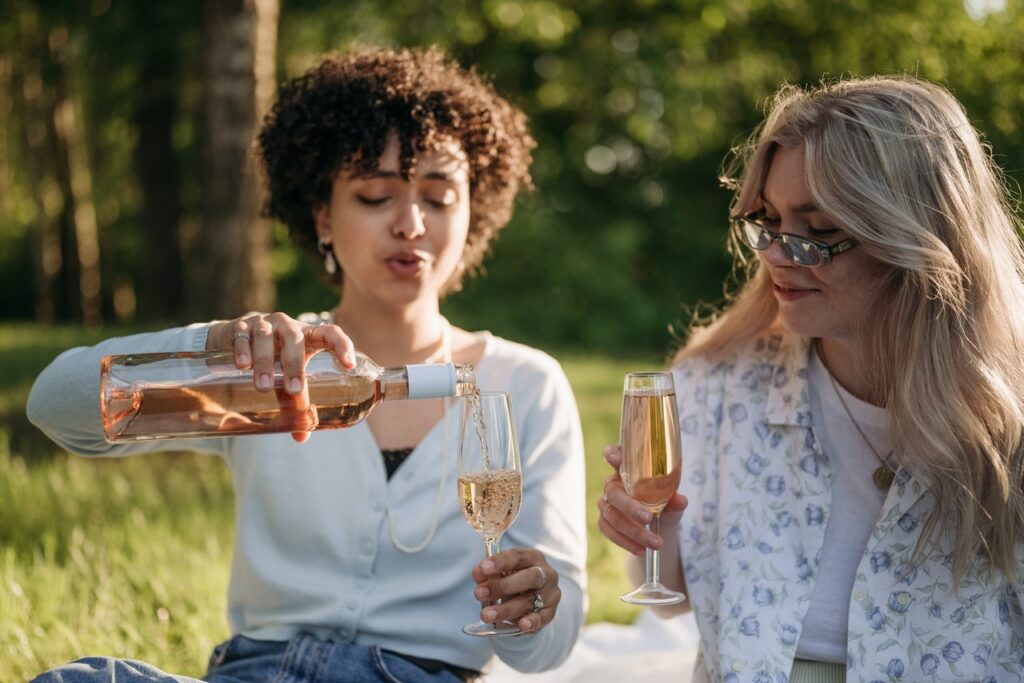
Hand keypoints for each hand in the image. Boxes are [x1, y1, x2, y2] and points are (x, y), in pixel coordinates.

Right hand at [207, 312, 355, 441]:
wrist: (235, 336)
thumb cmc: (273, 357)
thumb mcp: (286, 375)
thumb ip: (294, 401)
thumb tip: (301, 436)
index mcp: (307, 336)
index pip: (330, 333)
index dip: (342, 345)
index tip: (349, 365)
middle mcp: (287, 326)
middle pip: (295, 338)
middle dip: (294, 364)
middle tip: (293, 390)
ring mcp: (262, 323)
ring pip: (265, 336)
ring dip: (265, 361)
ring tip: (263, 386)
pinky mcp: (239, 327)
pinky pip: (241, 335)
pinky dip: (242, 349)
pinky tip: (242, 365)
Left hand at [471, 548, 558, 633]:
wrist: (532, 601)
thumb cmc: (513, 581)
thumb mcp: (500, 574)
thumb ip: (488, 573)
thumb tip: (478, 573)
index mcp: (533, 557)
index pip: (518, 556)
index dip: (500, 562)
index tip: (482, 568)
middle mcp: (546, 574)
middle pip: (528, 577)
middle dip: (502, 586)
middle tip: (479, 594)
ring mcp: (550, 594)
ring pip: (529, 600)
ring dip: (506, 609)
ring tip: (486, 615)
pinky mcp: (550, 613)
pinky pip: (542, 618)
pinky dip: (532, 621)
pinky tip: (522, 624)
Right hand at [597, 444, 686, 555]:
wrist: (658, 526)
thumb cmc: (664, 503)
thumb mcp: (672, 500)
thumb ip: (674, 499)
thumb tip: (680, 500)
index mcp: (628, 469)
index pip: (615, 455)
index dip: (612, 454)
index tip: (614, 458)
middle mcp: (613, 483)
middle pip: (613, 492)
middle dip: (630, 506)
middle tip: (648, 518)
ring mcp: (606, 503)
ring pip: (612, 516)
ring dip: (634, 531)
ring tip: (656, 543)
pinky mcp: (604, 521)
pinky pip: (609, 532)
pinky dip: (626, 542)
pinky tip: (641, 550)